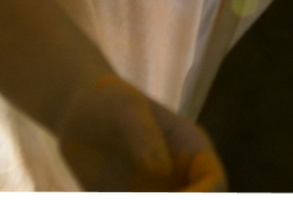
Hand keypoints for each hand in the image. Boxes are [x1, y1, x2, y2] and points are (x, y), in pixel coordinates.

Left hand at [51, 72, 224, 193]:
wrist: (77, 117)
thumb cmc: (108, 101)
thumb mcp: (125, 110)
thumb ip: (143, 136)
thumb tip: (162, 169)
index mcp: (193, 151)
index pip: (214, 183)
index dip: (203, 197)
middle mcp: (181, 181)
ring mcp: (159, 198)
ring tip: (124, 198)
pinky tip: (107, 199)